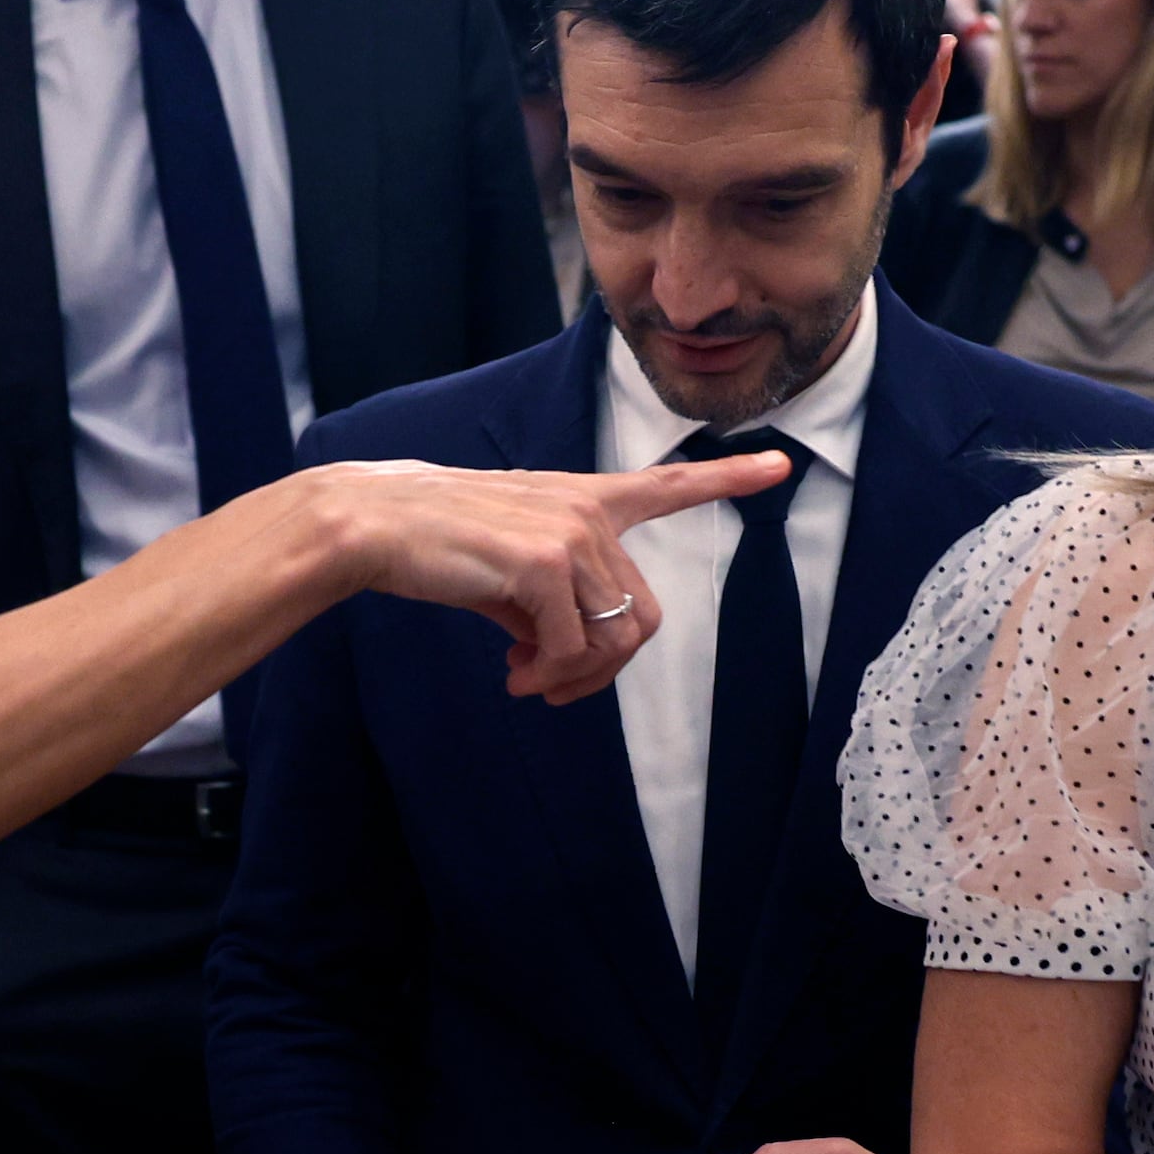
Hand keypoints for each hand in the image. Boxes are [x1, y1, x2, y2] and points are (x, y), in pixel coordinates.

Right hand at [303, 450, 791, 703]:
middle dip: (604, 670)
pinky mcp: (544, 561)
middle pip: (644, 618)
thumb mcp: (509, 569)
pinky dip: (545, 678)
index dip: (727, 478)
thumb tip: (572, 660)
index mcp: (582, 499)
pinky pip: (571, 649)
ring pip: (614, 640)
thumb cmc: (435, 548)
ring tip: (524, 681)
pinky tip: (510, 675)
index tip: (779, 467)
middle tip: (548, 686)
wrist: (373, 526)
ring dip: (571, 680)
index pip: (667, 485)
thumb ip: (556, 598)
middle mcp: (587, 510)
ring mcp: (571, 532)